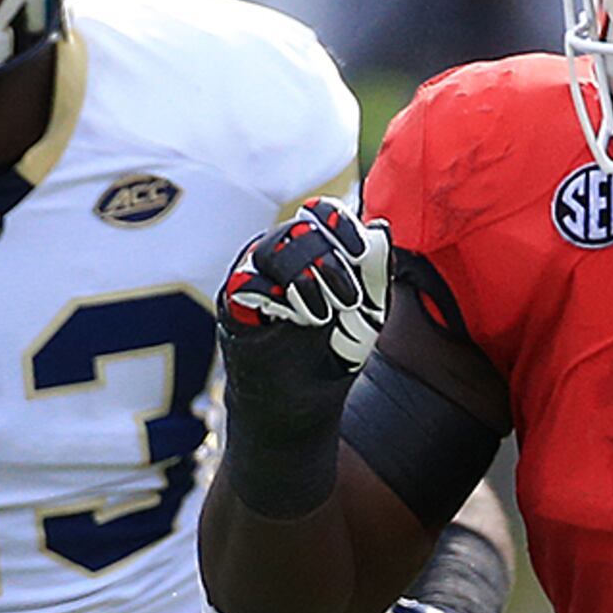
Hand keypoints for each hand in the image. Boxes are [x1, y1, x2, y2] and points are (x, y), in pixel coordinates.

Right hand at [219, 199, 387, 374]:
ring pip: (270, 249)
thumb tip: (379, 227)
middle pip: (299, 229)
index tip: (360, 253)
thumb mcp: (369, 310)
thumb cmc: (336, 348)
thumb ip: (376, 271)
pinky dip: (276, 297)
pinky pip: (246, 282)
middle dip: (329, 261)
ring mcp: (254, 276)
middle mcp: (281, 255)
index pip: (321, 213)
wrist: (307, 400)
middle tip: (349, 301)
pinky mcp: (232, 304)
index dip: (340, 224)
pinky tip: (295, 319)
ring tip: (322, 316)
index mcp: (314, 248)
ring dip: (304, 279)